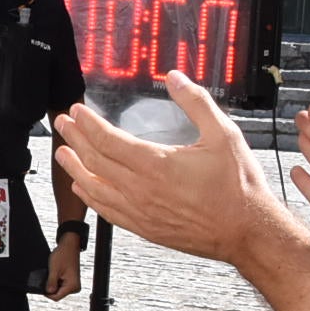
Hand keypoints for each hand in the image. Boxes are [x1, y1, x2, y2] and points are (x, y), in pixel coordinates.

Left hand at [45, 237, 82, 299]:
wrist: (69, 246)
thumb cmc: (63, 255)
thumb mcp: (54, 269)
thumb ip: (50, 283)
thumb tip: (47, 292)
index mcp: (73, 286)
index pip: (56, 297)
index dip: (47, 293)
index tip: (42, 285)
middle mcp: (75, 288)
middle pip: (57, 294)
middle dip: (51, 287)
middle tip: (50, 275)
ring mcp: (73, 285)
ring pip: (58, 290)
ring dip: (53, 283)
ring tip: (54, 273)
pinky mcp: (71, 282)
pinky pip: (60, 286)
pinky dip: (56, 281)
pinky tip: (56, 273)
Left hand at [52, 76, 295, 267]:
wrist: (247, 231)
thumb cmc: (238, 188)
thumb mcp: (223, 135)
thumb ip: (196, 103)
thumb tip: (175, 79)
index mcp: (155, 165)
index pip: (107, 140)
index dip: (87, 124)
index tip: (77, 112)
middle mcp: (141, 190)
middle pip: (95, 161)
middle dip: (75, 139)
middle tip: (62, 125)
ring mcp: (140, 212)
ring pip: (95, 188)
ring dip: (75, 168)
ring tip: (62, 153)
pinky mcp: (145, 228)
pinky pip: (107, 212)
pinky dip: (90, 197)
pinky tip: (83, 188)